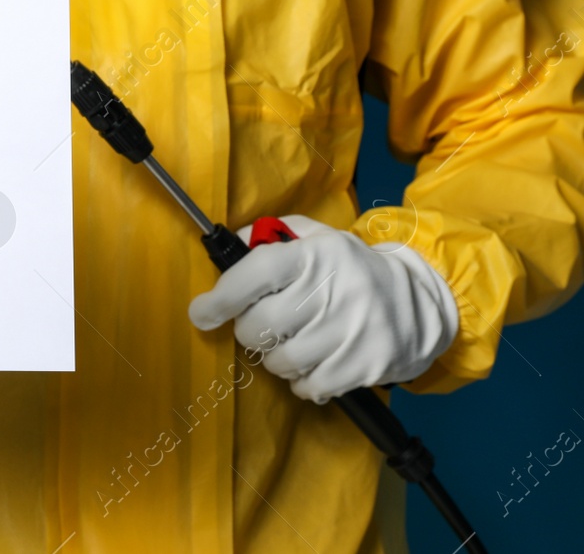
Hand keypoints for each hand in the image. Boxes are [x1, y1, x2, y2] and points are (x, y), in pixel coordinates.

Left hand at [187, 215, 458, 402]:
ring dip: (275, 357)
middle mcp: (335, 291)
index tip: (201, 313)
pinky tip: (312, 363)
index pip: (257, 273)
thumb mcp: (316, 238)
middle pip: (261, 326)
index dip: (222, 296)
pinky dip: (301, 381)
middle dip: (249, 330)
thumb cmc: (351, 269)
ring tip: (292, 342)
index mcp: (317, 255)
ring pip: (281, 361)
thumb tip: (228, 247)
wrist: (421, 300)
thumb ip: (270, 237)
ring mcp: (353, 332)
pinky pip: (309, 386)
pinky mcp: (367, 366)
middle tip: (261, 325)